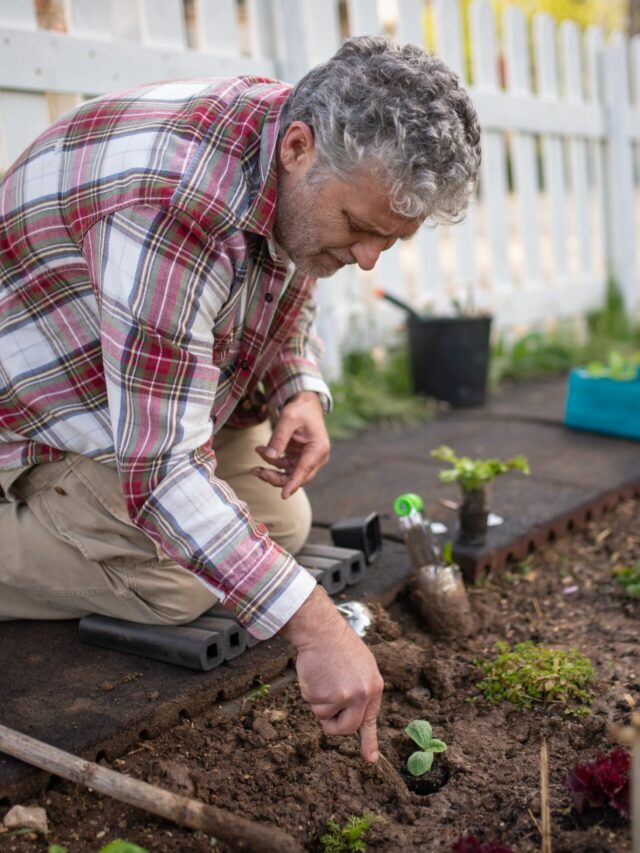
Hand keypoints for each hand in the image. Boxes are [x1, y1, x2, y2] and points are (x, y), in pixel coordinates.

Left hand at [251, 391, 329, 498]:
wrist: (306, 404)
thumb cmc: (300, 409)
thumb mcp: (287, 418)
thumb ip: (279, 438)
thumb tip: (269, 456)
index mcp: (318, 449)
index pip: (304, 470)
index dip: (293, 484)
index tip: (284, 495)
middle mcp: (316, 458)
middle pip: (296, 477)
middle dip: (275, 478)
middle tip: (257, 471)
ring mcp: (308, 460)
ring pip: (289, 476)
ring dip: (272, 473)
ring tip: (254, 468)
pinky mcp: (300, 459)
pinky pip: (285, 468)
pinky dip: (273, 464)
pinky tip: (261, 452)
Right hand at [279, 586, 383, 762]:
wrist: (321, 630)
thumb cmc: (337, 645)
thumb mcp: (360, 666)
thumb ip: (360, 690)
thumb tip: (355, 714)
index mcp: (374, 686)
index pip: (371, 720)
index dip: (369, 741)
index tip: (371, 760)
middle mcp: (363, 695)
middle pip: (346, 729)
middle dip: (333, 724)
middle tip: (326, 707)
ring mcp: (345, 697)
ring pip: (325, 717)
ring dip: (319, 702)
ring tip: (322, 676)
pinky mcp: (327, 697)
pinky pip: (313, 706)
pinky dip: (310, 693)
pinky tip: (315, 674)